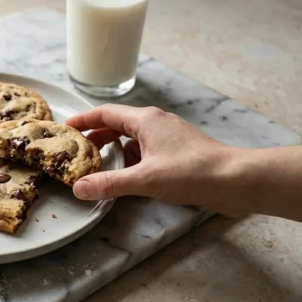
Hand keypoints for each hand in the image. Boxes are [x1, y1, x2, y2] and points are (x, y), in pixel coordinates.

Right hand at [66, 104, 236, 212]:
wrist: (235, 180)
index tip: (65, 129)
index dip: (83, 120)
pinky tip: (129, 176)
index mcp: (145, 120)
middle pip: (118, 124)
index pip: (105, 113)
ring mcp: (169, 136)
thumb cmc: (192, 172)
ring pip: (133, 138)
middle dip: (97, 137)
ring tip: (99, 165)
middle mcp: (156, 123)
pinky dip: (132, 159)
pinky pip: (147, 149)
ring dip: (115, 149)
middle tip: (78, 151)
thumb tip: (79, 188)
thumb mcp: (144, 179)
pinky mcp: (178, 151)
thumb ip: (109, 183)